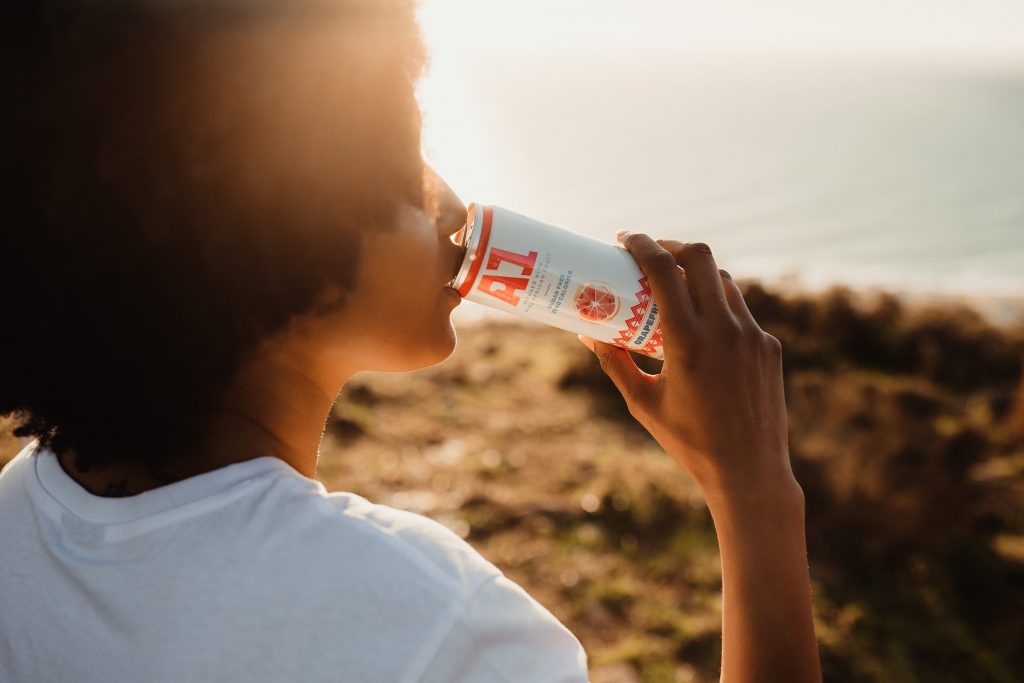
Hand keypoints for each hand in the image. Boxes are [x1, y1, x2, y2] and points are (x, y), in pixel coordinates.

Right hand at [579, 233, 796, 503]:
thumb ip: (614, 362)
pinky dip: (717, 307)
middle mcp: (724, 329)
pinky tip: (702, 327)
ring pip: (723, 281)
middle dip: (672, 246)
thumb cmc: (688, 441)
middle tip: (652, 255)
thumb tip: (588, 333)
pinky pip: (740, 312)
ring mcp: (752, 335)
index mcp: (687, 340)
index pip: (664, 270)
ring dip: (696, 275)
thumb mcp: (642, 402)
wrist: (749, 472)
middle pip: (700, 256)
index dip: (642, 245)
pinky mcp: (768, 347)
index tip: (624, 239)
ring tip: (674, 288)